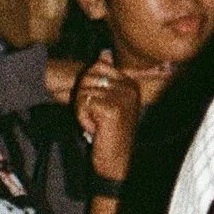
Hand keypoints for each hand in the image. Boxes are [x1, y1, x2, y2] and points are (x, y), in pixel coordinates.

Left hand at [73, 53, 145, 181]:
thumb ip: (107, 77)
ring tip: (97, 123)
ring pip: (83, 90)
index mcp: (131, 83)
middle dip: (84, 98)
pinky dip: (82, 118)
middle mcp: (129, 88)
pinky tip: (96, 128)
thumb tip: (104, 53)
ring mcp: (122, 97)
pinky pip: (82, 103)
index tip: (100, 106)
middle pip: (88, 76)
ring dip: (83, 110)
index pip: (99, 66)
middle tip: (96, 116)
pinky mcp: (110, 108)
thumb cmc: (110, 132)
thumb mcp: (111, 101)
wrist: (116, 160)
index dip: (89, 85)